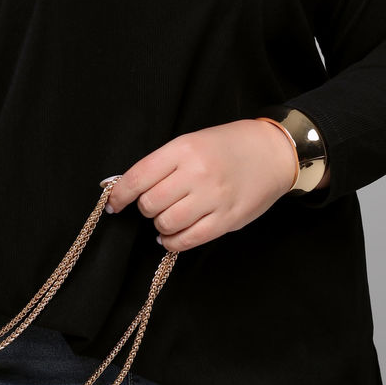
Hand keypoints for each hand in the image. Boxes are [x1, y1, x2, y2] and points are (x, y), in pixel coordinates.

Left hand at [104, 120, 296, 251]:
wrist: (272, 152)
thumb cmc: (227, 146)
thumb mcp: (192, 142)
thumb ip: (162, 164)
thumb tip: (124, 187)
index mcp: (184, 149)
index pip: (138, 176)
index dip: (119, 194)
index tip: (113, 203)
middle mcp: (197, 173)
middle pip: (149, 203)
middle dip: (146, 207)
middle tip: (156, 203)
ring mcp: (213, 198)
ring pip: (166, 224)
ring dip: (160, 225)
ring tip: (168, 217)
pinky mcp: (227, 219)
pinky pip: (188, 240)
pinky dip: (173, 242)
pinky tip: (172, 236)